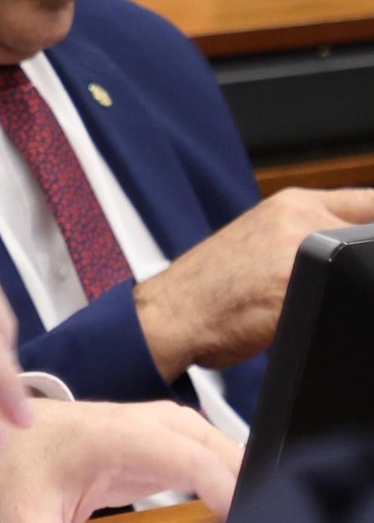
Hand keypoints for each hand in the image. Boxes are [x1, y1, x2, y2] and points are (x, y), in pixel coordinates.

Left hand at [0, 399, 240, 522]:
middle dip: (251, 489)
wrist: (11, 434)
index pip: (194, 460)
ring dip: (246, 482)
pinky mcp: (169, 441)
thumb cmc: (24, 466)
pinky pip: (215, 455)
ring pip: (225, 448)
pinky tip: (241, 514)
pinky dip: (233, 479)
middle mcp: (149, 424)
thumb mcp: (26, 514)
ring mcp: (163, 428)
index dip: (230, 492)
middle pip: (222, 450)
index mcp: (122, 437)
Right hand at [136, 187, 373, 377]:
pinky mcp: (295, 286)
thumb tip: (353, 251)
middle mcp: (298, 217)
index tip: (369, 250)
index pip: (370, 202)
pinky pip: (343, 297)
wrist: (169, 314)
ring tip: (310, 304)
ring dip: (350, 285)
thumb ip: (308, 236)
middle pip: (370, 235)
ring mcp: (299, 249)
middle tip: (333, 285)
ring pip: (358, 268)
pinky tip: (302, 320)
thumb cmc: (212, 289)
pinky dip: (338, 311)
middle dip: (364, 263)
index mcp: (292, 203)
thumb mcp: (263, 242)